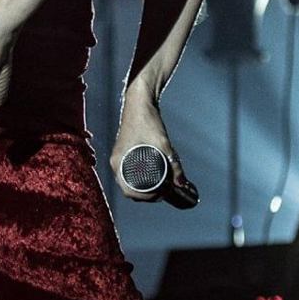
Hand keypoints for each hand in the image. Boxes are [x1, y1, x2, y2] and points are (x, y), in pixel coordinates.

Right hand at [110, 88, 195, 203]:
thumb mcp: (163, 143)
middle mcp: (116, 162)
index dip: (146, 198)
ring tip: (161, 186)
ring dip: (144, 187)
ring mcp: (119, 157)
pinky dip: (140, 178)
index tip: (161, 195)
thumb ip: (174, 164)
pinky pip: (129, 172)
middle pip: (129, 189)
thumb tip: (182, 183)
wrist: (139, 102)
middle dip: (147, 194)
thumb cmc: (146, 120)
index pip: (129, 192)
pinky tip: (153, 177)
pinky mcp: (124, 153)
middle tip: (164, 192)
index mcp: (119, 162)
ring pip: (130, 181)